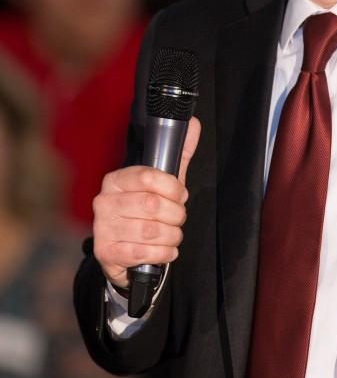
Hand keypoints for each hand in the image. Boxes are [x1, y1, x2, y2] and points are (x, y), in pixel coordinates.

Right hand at [92, 117, 200, 288]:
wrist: (128, 250)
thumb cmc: (147, 212)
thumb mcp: (164, 182)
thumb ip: (179, 154)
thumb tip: (193, 124)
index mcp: (117, 179)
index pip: (149, 176)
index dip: (173, 188)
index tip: (180, 195)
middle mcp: (104, 201)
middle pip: (153, 205)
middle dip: (176, 215)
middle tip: (177, 219)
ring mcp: (102, 227)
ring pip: (151, 230)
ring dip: (172, 235)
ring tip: (171, 235)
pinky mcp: (105, 252)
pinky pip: (144, 252)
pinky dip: (163, 253)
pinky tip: (164, 249)